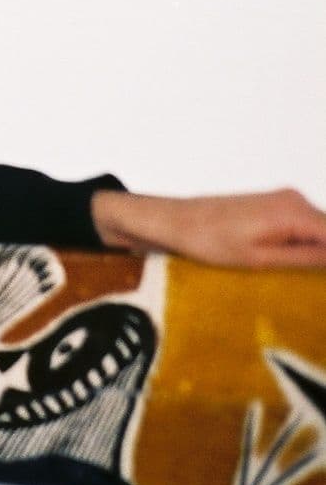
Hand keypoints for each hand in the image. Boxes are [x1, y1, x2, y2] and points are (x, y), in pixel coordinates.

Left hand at [92, 187, 325, 269]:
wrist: (174, 220)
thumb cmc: (209, 241)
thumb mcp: (262, 259)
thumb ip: (308, 258)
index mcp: (294, 213)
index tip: (318, 283)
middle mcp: (295, 200)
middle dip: (325, 258)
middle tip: (307, 284)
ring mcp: (286, 200)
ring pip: (320, 230)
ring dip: (317, 252)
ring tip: (293, 273)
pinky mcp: (276, 205)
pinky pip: (304, 226)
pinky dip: (304, 244)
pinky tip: (288, 261)